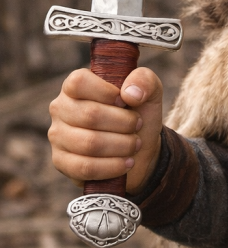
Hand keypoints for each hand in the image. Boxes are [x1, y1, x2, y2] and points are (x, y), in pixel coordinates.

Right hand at [48, 67, 163, 193]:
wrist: (138, 149)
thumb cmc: (137, 114)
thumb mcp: (149, 92)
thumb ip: (144, 80)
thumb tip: (130, 93)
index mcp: (75, 85)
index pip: (79, 82)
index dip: (107, 93)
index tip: (126, 102)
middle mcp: (60, 108)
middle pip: (90, 115)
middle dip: (124, 123)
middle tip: (138, 126)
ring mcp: (57, 135)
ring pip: (89, 144)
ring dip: (122, 145)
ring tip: (135, 144)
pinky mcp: (61, 162)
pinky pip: (85, 167)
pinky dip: (112, 166)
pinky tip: (126, 163)